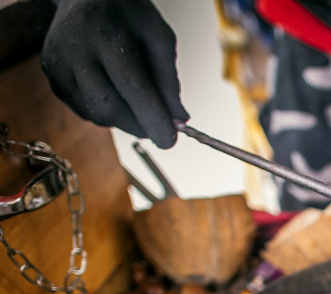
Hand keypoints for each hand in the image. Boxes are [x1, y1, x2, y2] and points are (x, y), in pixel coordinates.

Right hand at [41, 0, 186, 147]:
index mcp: (106, 35)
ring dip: (124, 120)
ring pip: (95, 115)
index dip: (152, 118)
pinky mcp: (52, 76)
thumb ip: (169, 78)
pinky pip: (84, 111)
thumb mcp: (158, 36)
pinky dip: (105, 112)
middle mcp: (76, 50)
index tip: (170, 141)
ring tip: (136, 101)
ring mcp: (58, 64)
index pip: (132, 88)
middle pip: (109, 108)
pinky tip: (114, 92)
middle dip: (139, 125)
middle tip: (159, 127)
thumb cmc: (126, 15)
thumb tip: (179, 118)